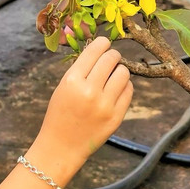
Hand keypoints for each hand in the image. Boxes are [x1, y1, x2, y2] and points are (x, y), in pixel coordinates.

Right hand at [29, 37, 131, 182]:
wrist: (62, 146)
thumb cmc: (60, 113)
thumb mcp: (63, 87)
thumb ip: (81, 69)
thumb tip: (102, 50)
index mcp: (72, 81)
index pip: (94, 51)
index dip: (102, 43)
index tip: (105, 42)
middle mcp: (90, 91)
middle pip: (111, 59)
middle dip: (112, 55)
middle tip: (111, 58)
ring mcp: (105, 105)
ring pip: (123, 73)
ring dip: (120, 70)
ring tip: (113, 76)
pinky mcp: (116, 117)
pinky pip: (129, 90)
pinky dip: (125, 86)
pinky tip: (116, 89)